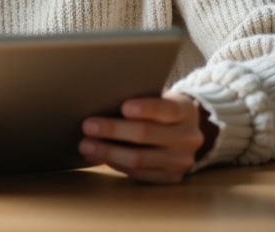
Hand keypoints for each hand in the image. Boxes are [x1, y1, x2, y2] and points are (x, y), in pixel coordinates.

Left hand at [78, 90, 211, 183]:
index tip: (123, 107)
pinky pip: (138, 174)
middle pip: (147, 135)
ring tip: (86, 145)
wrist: (184, 132)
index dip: (146, 108)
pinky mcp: (170, 178)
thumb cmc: (161, 109)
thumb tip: (102, 99)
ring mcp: (181, 161)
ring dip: (108, 152)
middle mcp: (188, 137)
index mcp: (186, 110)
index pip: (167, 109)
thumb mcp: (160, 97)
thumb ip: (140, 98)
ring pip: (139, 159)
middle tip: (88, 125)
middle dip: (114, 130)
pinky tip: (97, 156)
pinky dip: (115, 164)